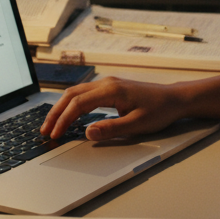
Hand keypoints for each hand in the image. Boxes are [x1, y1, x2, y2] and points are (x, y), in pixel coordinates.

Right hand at [41, 77, 187, 140]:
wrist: (174, 99)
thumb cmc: (160, 110)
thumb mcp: (137, 125)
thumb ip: (112, 129)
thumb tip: (88, 133)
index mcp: (112, 90)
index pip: (78, 104)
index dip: (64, 120)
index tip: (55, 134)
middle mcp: (107, 84)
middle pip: (71, 95)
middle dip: (55, 113)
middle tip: (45, 130)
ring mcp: (108, 84)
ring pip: (76, 93)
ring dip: (62, 108)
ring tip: (52, 125)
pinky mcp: (110, 89)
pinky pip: (84, 94)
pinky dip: (72, 105)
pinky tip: (69, 116)